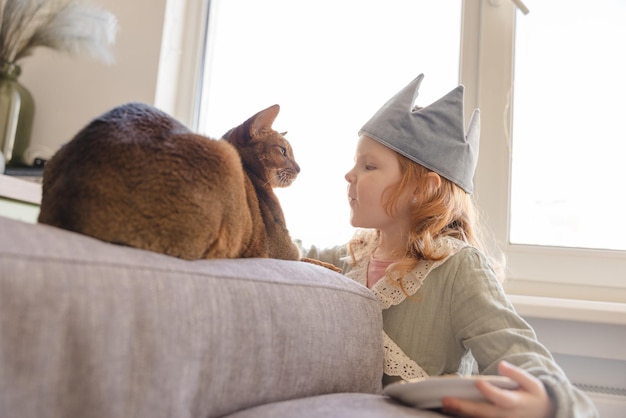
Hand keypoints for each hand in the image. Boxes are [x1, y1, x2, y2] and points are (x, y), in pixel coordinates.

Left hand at [441, 361, 555, 417]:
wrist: (544, 414)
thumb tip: (502, 365)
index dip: (490, 392)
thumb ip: (516, 373)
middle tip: (446, 400)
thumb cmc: (534, 395)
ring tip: (445, 405)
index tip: (479, 383)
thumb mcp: (531, 382)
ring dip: (461, 413)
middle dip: (464, 407)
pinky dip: (466, 417)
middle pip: (484, 413)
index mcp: (516, 403)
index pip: (501, 398)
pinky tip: (452, 410)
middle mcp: (506, 416)